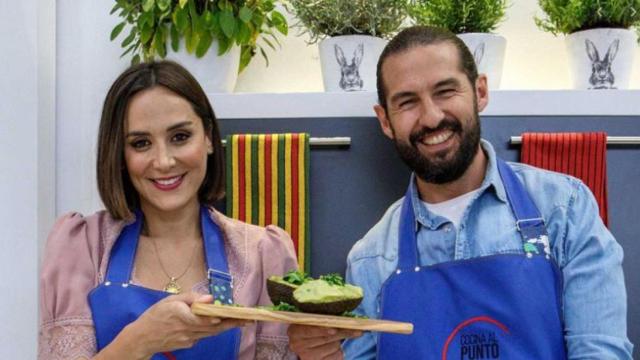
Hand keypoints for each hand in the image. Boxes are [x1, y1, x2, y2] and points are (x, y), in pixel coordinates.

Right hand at [114, 292, 250, 357]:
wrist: (142, 338)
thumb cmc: (156, 315)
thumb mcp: (170, 300)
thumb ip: (190, 297)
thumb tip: (209, 298)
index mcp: (180, 315)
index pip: (200, 319)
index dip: (214, 319)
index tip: (228, 316)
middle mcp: (186, 329)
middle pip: (212, 327)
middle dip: (231, 323)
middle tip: (248, 319)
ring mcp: (188, 339)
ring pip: (211, 333)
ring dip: (228, 327)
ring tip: (243, 321)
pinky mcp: (189, 344)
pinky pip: (204, 335)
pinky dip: (214, 330)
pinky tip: (224, 324)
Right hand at [287, 324, 361, 359]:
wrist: (306, 344)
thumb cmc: (312, 326)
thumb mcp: (311, 320)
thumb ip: (321, 317)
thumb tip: (344, 317)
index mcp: (294, 331)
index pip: (309, 330)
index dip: (322, 330)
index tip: (334, 329)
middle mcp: (298, 345)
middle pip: (325, 338)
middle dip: (342, 332)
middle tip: (357, 330)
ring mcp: (307, 356)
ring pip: (333, 346)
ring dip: (340, 341)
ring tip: (337, 337)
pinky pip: (337, 355)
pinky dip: (340, 350)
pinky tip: (335, 347)